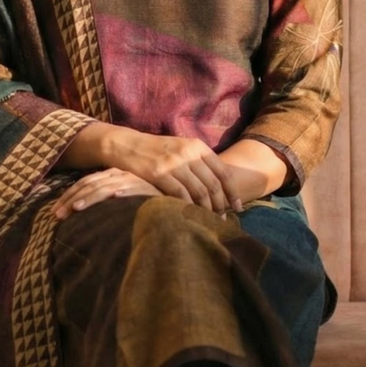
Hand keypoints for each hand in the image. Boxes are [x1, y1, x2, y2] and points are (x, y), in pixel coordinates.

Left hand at [53, 169, 162, 219]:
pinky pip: (131, 189)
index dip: (68, 196)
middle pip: (89, 184)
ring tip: (75, 209)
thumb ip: (107, 207)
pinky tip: (112, 198)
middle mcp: (120, 175)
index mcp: (113, 176)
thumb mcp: (123, 203)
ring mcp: (133, 180)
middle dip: (70, 199)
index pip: (85, 184)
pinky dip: (121, 192)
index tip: (55, 212)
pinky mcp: (148, 187)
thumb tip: (83, 219)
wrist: (177, 199)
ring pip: (105, 187)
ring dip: (89, 197)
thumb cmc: (148, 204)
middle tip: (56, 215)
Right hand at [102, 129, 243, 213]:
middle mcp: (188, 153)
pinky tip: (190, 216)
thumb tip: (218, 185)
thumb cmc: (156, 150)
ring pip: (199, 191)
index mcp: (197, 146)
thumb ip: (198, 161)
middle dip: (221, 205)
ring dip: (207, 209)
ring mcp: (173, 163)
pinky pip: (180, 194)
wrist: (126, 145)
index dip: (233, 191)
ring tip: (209, 221)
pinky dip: (188, 207)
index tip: (238, 207)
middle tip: (223, 219)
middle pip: (213, 184)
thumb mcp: (181, 147)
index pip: (224, 171)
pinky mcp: (158, 173)